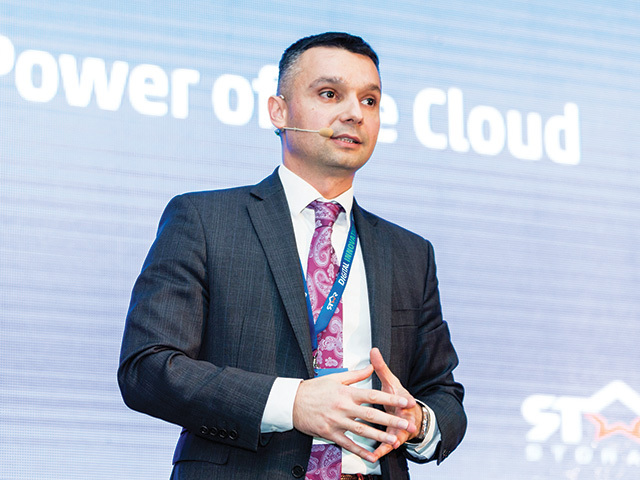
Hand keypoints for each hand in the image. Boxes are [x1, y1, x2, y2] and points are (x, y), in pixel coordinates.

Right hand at [292, 365, 414, 462]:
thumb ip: (355, 375)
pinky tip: (372, 455)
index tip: (405, 401)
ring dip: (379, 436)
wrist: (291, 402)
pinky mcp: (329, 433)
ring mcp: (336, 421)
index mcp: (346, 392)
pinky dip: (360, 450)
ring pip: (362, 430)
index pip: (373, 395)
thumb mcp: (334, 378)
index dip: (390, 398)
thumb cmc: (313, 389)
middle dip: (391, 420)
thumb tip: (371, 366)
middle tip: (406, 424)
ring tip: (394, 440)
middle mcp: (343, 407)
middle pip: (371, 414)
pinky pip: (347, 444)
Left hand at [369, 347, 421, 461]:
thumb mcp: (391, 382)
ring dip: (395, 439)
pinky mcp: (394, 438)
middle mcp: (403, 415)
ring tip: (392, 444)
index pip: (404, 398)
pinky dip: (382, 451)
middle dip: (404, 422)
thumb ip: (381, 367)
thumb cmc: (398, 397)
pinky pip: (387, 446)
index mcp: (402, 399)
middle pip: (403, 419)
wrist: (410, 415)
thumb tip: (374, 350)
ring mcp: (400, 428)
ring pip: (397, 434)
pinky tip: (375, 456)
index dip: (406, 400)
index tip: (409, 401)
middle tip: (404, 424)